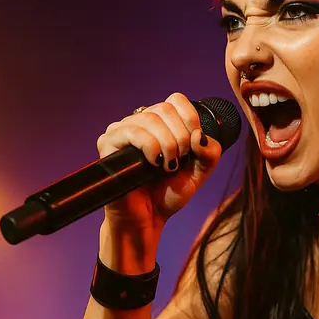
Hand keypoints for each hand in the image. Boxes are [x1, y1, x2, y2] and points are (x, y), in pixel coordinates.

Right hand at [96, 93, 222, 233]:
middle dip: (181, 137)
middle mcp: (140, 122)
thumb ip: (210, 152)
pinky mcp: (108, 143)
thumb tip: (198, 135)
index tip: (193, 145)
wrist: (149, 217)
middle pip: (165, 109)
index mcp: (161, 123)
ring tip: (167, 166)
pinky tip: (153, 163)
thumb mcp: (200, 171)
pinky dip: (150, 147)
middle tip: (179, 160)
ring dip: (167, 144)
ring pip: (150, 119)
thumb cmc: (169, 193)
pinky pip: (132, 132)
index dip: (190, 119)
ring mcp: (122, 131)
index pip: (176, 100)